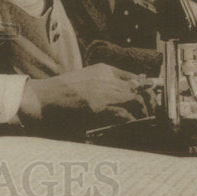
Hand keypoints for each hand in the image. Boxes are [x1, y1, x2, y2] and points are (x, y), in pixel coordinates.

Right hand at [19, 64, 147, 129]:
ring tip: (145, 122)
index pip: (134, 77)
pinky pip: (124, 115)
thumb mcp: (86, 80)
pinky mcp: (98, 107)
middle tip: (153, 114)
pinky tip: (130, 126)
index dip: (147, 89)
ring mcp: (102, 91)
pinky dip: (130, 122)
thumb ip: (105, 83)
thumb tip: (130, 88)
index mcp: (103, 69)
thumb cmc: (62, 92)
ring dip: (142, 112)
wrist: (43, 98)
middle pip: (139, 89)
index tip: (152, 99)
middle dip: (149, 102)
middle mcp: (106, 77)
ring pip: (134, 101)